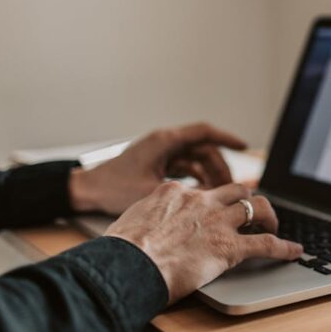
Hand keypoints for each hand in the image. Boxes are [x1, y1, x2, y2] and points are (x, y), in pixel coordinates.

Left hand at [69, 122, 246, 214]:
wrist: (86, 191)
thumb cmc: (113, 188)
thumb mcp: (153, 191)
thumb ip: (185, 193)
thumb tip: (212, 199)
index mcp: (165, 141)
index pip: (204, 132)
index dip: (227, 139)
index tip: (244, 147)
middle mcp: (165, 142)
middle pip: (203, 148)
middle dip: (220, 167)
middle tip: (232, 187)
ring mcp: (161, 153)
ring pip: (195, 159)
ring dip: (209, 174)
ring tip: (219, 194)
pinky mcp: (157, 163)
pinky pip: (185, 166)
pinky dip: (196, 178)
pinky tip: (202, 195)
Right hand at [105, 181, 302, 303]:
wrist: (127, 266)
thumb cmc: (120, 250)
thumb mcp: (130, 221)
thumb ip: (148, 217)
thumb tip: (146, 225)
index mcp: (174, 192)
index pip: (202, 191)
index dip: (212, 201)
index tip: (214, 209)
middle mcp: (201, 201)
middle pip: (236, 190)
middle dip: (247, 198)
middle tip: (252, 211)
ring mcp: (217, 221)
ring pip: (256, 207)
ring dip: (269, 215)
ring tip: (274, 224)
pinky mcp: (229, 247)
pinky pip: (266, 244)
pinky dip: (284, 247)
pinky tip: (295, 251)